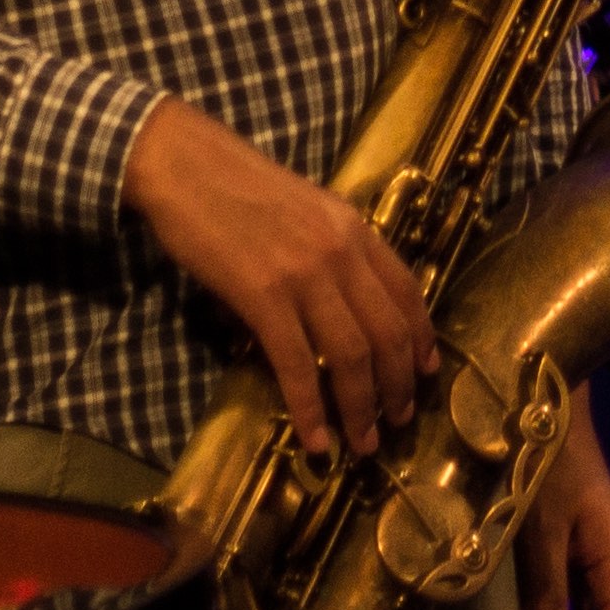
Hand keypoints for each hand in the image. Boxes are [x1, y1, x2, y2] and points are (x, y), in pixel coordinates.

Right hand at [118, 99, 434, 457]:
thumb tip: (342, 311)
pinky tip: (314, 438)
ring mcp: (305, 275)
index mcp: (357, 229)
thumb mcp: (308, 210)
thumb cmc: (239, 187)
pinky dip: (310, 408)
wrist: (185, 166)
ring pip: (351, 356)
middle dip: (398, 387)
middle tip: (397, 422)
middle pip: (388, 333)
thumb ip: (333, 253)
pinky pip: (297, 365)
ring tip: (364, 443)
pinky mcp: (263, 297)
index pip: (409, 292)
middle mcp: (342, 253)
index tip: (424, 374)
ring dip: (361, 408)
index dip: (421, 339)